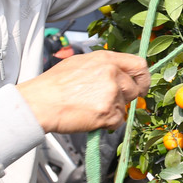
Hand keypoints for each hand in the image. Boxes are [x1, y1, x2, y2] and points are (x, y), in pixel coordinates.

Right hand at [18, 50, 150, 133]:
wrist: (39, 103)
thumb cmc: (54, 85)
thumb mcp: (79, 63)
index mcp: (106, 59)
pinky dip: (107, 123)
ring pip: (125, 106)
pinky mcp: (108, 112)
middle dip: (125, 97)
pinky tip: (90, 117)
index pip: (139, 65)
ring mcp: (111, 93)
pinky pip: (118, 121)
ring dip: (113, 110)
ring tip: (91, 108)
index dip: (143, 78)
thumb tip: (119, 72)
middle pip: (135, 89)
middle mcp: (112, 74)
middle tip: (107, 101)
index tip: (140, 86)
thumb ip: (103, 66)